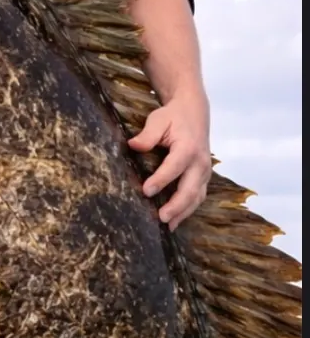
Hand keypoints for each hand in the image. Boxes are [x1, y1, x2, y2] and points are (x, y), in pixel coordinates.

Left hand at [127, 93, 210, 230]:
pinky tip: (176, 220)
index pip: (174, 167)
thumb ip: (147, 135)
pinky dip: (188, 209)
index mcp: (188, 147)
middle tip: (161, 218)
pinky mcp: (204, 177)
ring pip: (197, 196)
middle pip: (190, 188)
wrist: (194, 112)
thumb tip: (132, 145)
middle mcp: (200, 162)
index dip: (161, 180)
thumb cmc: (173, 117)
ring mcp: (205, 172)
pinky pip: (198, 196)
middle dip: (176, 205)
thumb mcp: (158, 120)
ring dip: (184, 212)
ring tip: (168, 225)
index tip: (146, 191)